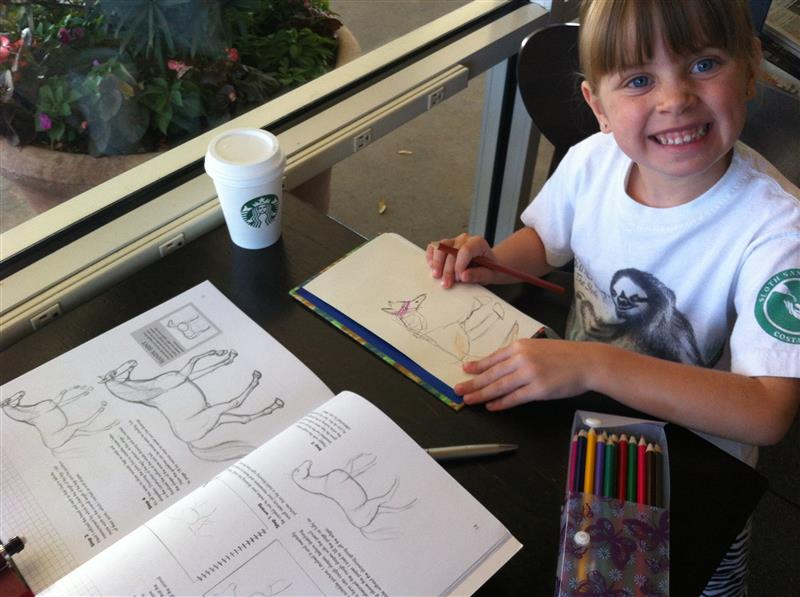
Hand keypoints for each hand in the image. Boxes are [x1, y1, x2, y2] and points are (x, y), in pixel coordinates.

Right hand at [426, 233, 497, 288]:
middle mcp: (465, 239)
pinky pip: (434, 247)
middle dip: (447, 269)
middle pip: (450, 250)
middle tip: (447, 283)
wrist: (487, 266)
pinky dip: (431, 257)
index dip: (460, 264)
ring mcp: (453, 241)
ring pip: (440, 246)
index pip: (466, 250)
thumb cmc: (489, 269)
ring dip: (437, 263)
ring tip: (437, 276)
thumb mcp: (490, 275)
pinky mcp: (445, 246)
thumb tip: (464, 275)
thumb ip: (478, 275)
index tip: (459, 277)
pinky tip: (433, 267)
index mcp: (478, 243)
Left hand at [454, 339, 591, 409]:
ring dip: (482, 394)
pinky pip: (514, 398)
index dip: (478, 366)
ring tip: (469, 399)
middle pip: (492, 373)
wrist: (587, 362)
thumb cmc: (565, 355)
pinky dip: (501, 403)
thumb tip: (501, 365)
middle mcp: (522, 358)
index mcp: (521, 346)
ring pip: (499, 386)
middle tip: (458, 389)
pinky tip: (490, 406)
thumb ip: (520, 354)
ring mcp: (529, 374)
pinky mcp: (538, 390)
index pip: (493, 358)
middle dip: (473, 382)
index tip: (465, 370)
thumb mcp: (539, 347)